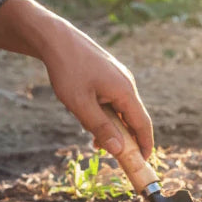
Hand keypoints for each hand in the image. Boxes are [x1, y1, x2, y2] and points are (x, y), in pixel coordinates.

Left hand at [0, 0, 153, 158]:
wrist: (56, 38)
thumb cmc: (67, 70)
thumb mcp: (80, 104)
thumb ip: (101, 128)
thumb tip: (119, 150)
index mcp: (125, 91)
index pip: (143, 124)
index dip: (145, 145)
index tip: (142, 163)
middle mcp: (127, 84)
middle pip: (133, 118)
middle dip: (125, 139)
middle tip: (112, 155)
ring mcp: (119, 78)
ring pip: (121, 110)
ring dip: (112, 127)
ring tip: (93, 139)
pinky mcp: (109, 75)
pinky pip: (113, 100)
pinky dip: (106, 114)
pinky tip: (89, 117)